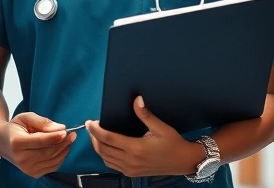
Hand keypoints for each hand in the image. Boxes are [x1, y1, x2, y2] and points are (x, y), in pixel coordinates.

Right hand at [0, 112, 75, 177]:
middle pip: (48, 152)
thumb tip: (60, 128)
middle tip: (72, 134)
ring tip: (69, 140)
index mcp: (17, 143)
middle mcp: (21, 158)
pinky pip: (52, 166)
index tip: (66, 131)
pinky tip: (63, 148)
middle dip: (63, 143)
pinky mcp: (33, 173)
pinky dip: (60, 158)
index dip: (55, 137)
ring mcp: (27, 168)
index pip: (41, 141)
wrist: (3, 142)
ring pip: (52, 160)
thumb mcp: (26, 118)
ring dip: (64, 150)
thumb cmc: (16, 128)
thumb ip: (43, 122)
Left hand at [85, 96, 204, 177]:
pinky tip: (106, 147)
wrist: (183, 161)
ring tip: (96, 135)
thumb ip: (146, 114)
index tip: (89, 122)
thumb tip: (136, 100)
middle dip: (93, 137)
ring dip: (97, 147)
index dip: (95, 130)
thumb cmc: (173, 143)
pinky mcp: (132, 173)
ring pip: (105, 158)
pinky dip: (105, 156)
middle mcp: (131, 161)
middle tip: (91, 126)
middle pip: (103, 149)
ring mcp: (130, 169)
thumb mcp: (161, 127)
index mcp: (136, 148)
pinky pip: (112, 165)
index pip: (108, 138)